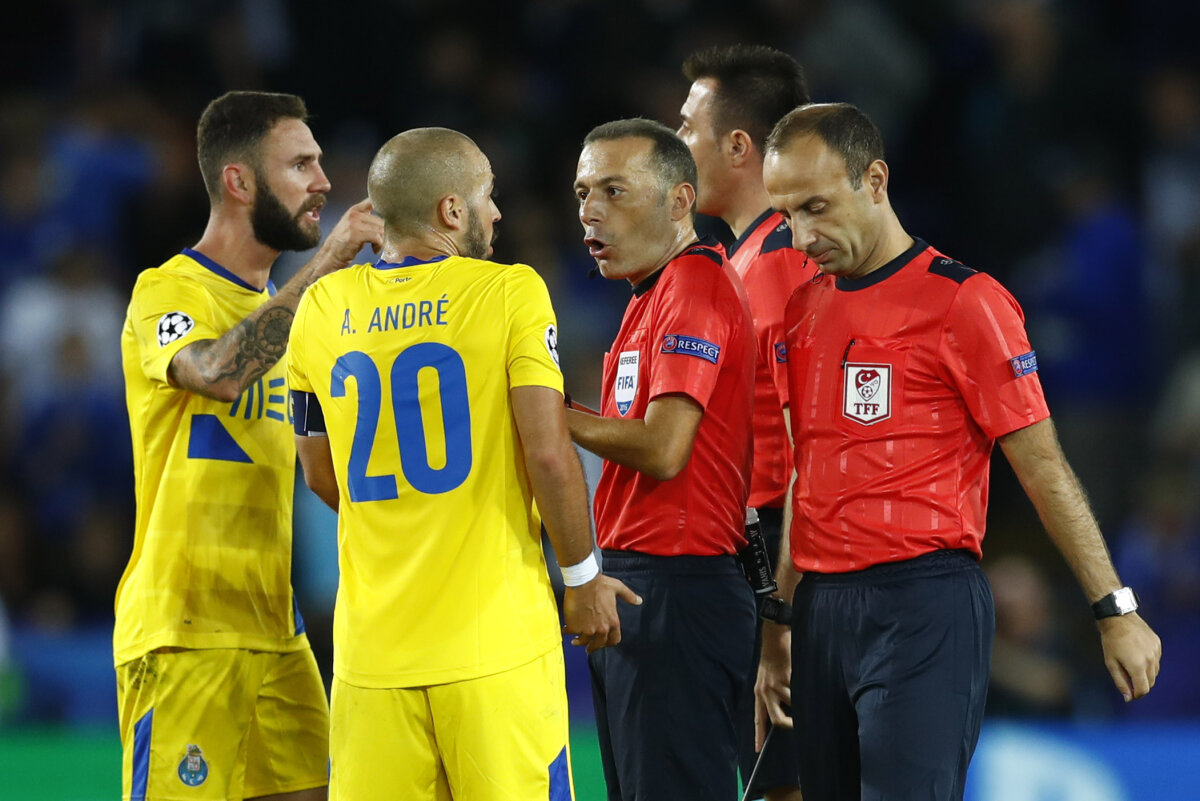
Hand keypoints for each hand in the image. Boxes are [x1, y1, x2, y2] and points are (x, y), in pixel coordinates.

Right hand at [313, 198, 383, 274]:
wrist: (331, 254)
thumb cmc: (345, 242)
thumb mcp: (355, 226)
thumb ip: (367, 220)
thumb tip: (387, 221)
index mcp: (355, 210)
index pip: (373, 201)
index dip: (385, 207)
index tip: (392, 217)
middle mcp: (354, 214)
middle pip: (381, 220)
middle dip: (385, 233)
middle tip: (384, 242)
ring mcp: (354, 223)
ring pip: (380, 229)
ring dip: (382, 240)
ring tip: (378, 247)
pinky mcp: (355, 234)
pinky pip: (376, 237)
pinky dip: (379, 245)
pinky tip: (375, 250)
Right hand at [563, 573, 641, 653]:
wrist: (582, 581)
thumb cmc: (599, 584)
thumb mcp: (618, 588)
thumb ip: (629, 596)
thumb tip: (639, 601)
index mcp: (612, 621)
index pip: (614, 640)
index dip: (608, 643)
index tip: (603, 643)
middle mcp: (601, 628)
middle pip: (598, 645)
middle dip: (592, 647)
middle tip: (588, 648)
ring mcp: (587, 629)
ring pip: (583, 642)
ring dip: (579, 642)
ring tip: (575, 641)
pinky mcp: (574, 626)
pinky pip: (570, 633)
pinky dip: (568, 631)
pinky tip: (566, 629)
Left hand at [755, 620, 792, 750]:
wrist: (774, 638)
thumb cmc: (773, 659)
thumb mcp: (766, 678)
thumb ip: (772, 694)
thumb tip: (785, 710)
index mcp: (758, 693)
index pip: (758, 718)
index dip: (758, 735)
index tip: (757, 749)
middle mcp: (764, 691)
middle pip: (776, 719)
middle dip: (788, 725)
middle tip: (795, 725)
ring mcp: (775, 684)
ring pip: (791, 704)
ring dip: (799, 701)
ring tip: (800, 690)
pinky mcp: (786, 677)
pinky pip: (798, 691)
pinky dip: (804, 690)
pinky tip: (804, 682)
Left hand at [1098, 612, 1161, 701]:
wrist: (1118, 618)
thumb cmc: (1111, 641)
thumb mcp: (1111, 663)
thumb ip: (1120, 682)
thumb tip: (1128, 698)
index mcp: (1137, 665)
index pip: (1143, 689)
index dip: (1137, 695)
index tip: (1131, 695)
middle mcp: (1150, 660)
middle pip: (1150, 682)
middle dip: (1141, 685)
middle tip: (1130, 681)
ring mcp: (1155, 651)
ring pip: (1155, 671)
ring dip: (1146, 674)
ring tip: (1132, 666)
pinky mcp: (1157, 644)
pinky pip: (1156, 660)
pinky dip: (1149, 663)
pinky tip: (1138, 656)